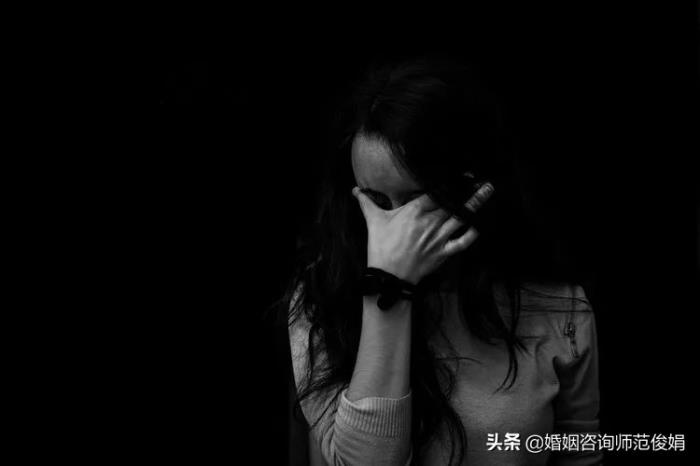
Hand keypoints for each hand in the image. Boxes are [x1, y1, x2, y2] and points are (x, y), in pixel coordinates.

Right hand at [352, 183, 493, 283]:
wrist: (388, 276)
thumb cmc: (380, 247)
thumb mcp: (373, 221)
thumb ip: (366, 202)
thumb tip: (354, 189)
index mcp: (414, 212)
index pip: (435, 192)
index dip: (448, 181)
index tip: (460, 172)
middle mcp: (429, 222)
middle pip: (452, 202)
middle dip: (466, 189)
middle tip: (480, 178)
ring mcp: (438, 238)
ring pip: (461, 217)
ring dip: (476, 203)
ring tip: (488, 190)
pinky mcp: (443, 253)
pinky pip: (462, 242)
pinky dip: (472, 233)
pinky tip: (480, 224)